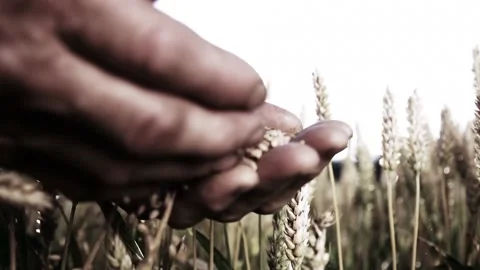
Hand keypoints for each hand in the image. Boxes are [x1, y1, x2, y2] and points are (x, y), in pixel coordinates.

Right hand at [0, 0, 266, 199]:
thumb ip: (144, 0)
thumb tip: (200, 39)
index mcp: (63, 5)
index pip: (165, 58)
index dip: (223, 81)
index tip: (255, 89)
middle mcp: (40, 71)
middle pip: (154, 126)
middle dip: (219, 136)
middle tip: (255, 129)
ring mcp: (20, 118)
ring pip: (124, 166)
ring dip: (188, 168)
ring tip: (228, 155)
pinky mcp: (9, 148)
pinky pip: (86, 182)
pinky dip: (141, 183)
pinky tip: (173, 172)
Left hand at [166, 116, 351, 227]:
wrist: (133, 127)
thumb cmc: (187, 112)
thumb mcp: (231, 112)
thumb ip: (259, 121)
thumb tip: (292, 125)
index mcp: (255, 163)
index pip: (293, 163)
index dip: (316, 151)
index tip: (338, 133)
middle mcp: (233, 187)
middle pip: (269, 188)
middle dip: (291, 170)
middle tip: (308, 154)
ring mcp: (203, 200)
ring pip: (236, 201)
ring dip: (255, 182)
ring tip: (270, 163)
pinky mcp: (170, 204)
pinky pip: (194, 205)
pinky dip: (215, 192)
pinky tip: (233, 173)